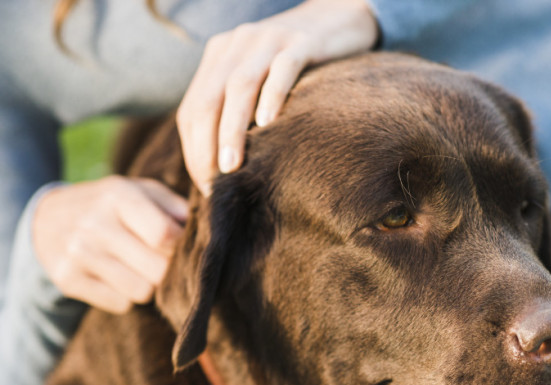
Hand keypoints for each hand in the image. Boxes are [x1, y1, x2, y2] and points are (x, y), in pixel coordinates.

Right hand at [33, 176, 187, 313]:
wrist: (47, 219)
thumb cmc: (111, 205)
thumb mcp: (141, 191)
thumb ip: (176, 206)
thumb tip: (209, 228)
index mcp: (118, 196)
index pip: (164, 235)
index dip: (180, 246)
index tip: (177, 244)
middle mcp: (95, 224)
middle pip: (158, 269)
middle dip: (166, 268)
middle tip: (159, 259)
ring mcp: (78, 254)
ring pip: (142, 292)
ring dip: (148, 285)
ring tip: (137, 268)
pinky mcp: (67, 280)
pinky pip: (121, 304)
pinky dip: (126, 296)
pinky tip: (116, 277)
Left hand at [176, 0, 378, 194]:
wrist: (339, 16)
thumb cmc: (300, 62)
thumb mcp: (260, 79)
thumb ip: (241, 107)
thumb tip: (228, 165)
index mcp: (220, 55)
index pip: (194, 106)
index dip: (193, 148)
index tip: (204, 184)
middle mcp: (238, 44)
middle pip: (210, 97)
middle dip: (206, 143)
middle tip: (213, 182)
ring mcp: (269, 40)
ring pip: (240, 85)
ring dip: (231, 129)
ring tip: (231, 165)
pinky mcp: (302, 42)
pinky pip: (283, 69)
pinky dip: (272, 96)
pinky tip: (268, 123)